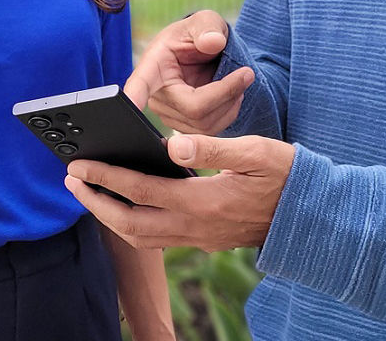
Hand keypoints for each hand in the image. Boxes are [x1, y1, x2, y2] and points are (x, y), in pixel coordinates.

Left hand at [64, 133, 294, 251]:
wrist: (314, 214)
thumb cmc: (287, 175)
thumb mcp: (256, 152)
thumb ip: (213, 147)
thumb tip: (171, 145)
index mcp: (204, 202)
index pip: (141, 190)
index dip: (105, 178)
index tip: (79, 165)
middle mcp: (197, 227)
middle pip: (131, 224)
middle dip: (96, 203)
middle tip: (71, 180)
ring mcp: (201, 238)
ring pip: (143, 237)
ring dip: (112, 217)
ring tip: (91, 193)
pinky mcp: (206, 240)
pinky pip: (159, 238)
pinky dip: (135, 222)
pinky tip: (128, 204)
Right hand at [124, 10, 255, 135]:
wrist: (204, 54)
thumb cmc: (199, 35)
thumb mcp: (205, 22)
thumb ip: (209, 28)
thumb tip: (212, 42)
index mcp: (154, 65)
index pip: (141, 84)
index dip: (134, 96)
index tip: (126, 103)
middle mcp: (156, 95)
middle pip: (194, 109)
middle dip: (226, 92)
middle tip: (247, 73)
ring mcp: (168, 115)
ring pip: (205, 125)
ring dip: (231, 104)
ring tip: (240, 81)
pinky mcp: (183, 127)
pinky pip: (210, 133)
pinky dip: (228, 114)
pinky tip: (233, 96)